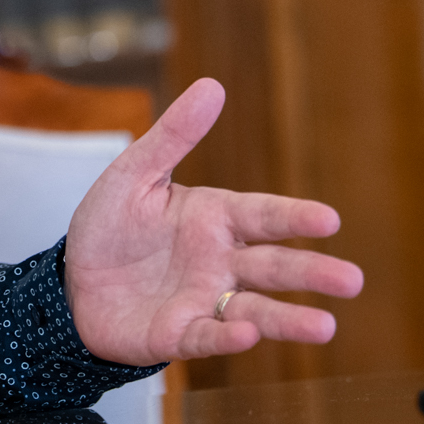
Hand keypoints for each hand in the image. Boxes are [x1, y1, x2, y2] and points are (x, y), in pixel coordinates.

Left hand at [63, 78, 364, 364]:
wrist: (71, 282)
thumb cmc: (109, 226)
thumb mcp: (134, 174)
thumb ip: (174, 136)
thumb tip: (212, 86)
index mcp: (215, 218)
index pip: (264, 216)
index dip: (295, 218)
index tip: (329, 220)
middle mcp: (220, 261)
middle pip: (274, 265)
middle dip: (312, 271)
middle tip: (352, 280)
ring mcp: (203, 301)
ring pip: (256, 309)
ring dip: (288, 319)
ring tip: (325, 327)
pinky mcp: (178, 335)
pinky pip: (207, 336)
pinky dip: (228, 337)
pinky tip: (248, 334)